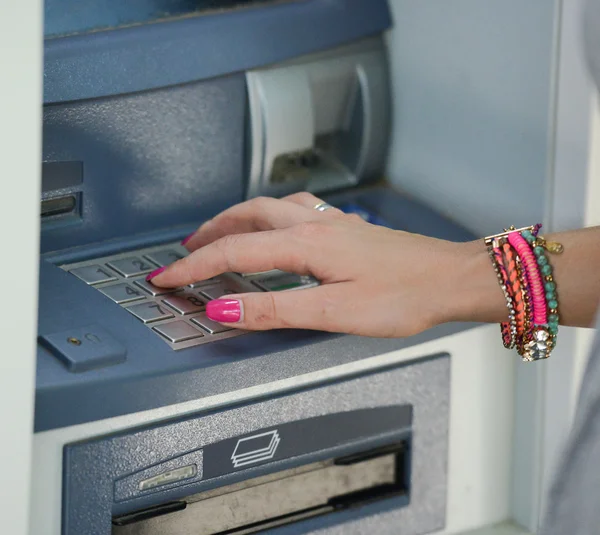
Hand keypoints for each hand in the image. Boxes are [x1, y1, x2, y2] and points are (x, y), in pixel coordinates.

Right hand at [149, 193, 505, 336]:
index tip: (166, 278)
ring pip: (271, 209)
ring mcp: (333, 224)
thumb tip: (226, 307)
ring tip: (220, 234)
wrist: (451, 278)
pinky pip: (295, 212)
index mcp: (307, 244)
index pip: (234, 251)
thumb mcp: (334, 311)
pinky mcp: (346, 230)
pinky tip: (277, 228)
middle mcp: (316, 226)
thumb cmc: (406, 295)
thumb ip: (276, 309)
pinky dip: (270, 218)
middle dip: (209, 234)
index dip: (195, 267)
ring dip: (237, 220)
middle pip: (247, 218)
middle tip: (186, 252)